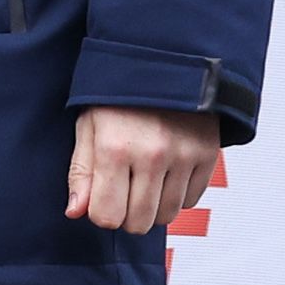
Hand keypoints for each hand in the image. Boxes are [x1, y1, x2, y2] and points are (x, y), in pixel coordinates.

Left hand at [67, 105, 224, 234]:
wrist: (165, 62)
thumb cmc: (119, 94)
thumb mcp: (88, 126)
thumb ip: (81, 172)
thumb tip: (77, 211)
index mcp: (114, 148)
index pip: (107, 215)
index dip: (101, 213)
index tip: (102, 199)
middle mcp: (152, 155)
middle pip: (139, 222)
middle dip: (127, 215)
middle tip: (123, 192)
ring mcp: (184, 156)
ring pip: (168, 215)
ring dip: (153, 207)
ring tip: (144, 180)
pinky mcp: (208, 155)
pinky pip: (192, 200)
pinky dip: (177, 195)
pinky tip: (166, 173)